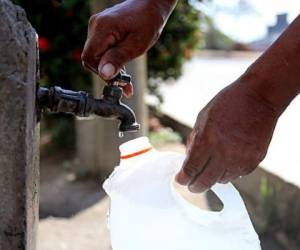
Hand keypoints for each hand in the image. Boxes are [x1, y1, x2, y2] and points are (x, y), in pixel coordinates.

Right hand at [82, 0, 174, 96]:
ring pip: (96, 56)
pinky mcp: (101, 31)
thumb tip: (104, 74)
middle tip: (124, 82)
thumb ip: (118, 59)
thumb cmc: (147, 22)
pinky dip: (111, 61)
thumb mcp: (136, 45)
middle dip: (107, 72)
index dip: (101, 71)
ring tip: (126, 78)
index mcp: (102, 28)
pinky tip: (122, 69)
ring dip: (110, 68)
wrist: (151, 6)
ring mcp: (97, 27)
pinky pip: (101, 50)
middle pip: (91, 58)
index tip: (116, 79)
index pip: (89, 57)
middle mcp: (95, 26)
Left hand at [176, 78, 280, 192]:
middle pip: (205, 182)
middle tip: (191, 186)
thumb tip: (188, 160)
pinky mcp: (254, 160)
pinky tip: (227, 162)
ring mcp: (241, 158)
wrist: (259, 97)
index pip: (191, 169)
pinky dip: (229, 172)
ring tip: (211, 169)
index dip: (182, 178)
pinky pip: (237, 175)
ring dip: (213, 178)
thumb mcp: (202, 118)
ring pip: (222, 180)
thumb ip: (194, 141)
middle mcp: (224, 153)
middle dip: (195, 187)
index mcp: (208, 140)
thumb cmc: (227, 103)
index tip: (180, 180)